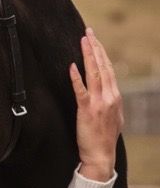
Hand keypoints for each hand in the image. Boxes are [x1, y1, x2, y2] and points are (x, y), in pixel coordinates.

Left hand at [68, 28, 122, 180]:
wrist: (101, 155)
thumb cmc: (103, 137)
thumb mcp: (112, 115)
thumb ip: (109, 100)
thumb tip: (105, 89)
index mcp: (116, 96)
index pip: (109, 69)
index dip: (102, 53)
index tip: (95, 39)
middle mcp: (110, 96)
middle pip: (103, 66)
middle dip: (96, 48)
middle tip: (88, 32)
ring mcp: (99, 103)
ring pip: (95, 74)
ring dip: (88, 56)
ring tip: (83, 41)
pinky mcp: (87, 110)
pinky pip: (81, 91)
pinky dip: (76, 78)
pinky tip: (72, 66)